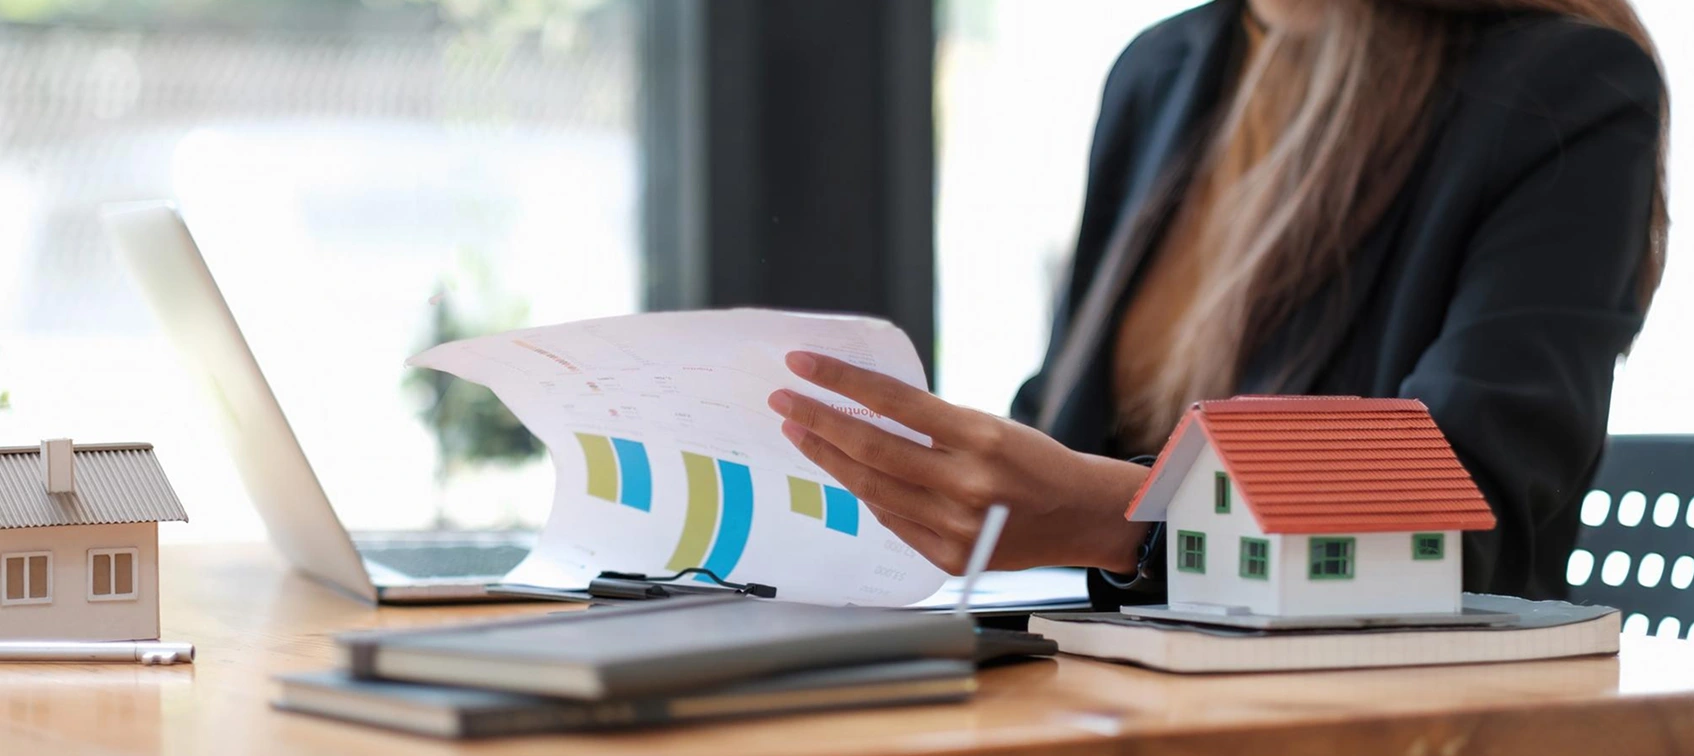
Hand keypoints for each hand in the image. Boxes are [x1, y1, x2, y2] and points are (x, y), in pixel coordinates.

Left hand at [768, 351, 1149, 574]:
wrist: (1081, 517)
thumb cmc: (1036, 462)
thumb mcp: (990, 426)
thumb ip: (931, 424)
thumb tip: (863, 410)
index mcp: (981, 438)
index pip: (893, 401)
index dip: (841, 381)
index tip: (803, 364)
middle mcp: (966, 483)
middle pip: (871, 447)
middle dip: (817, 419)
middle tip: (783, 399)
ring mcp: (954, 527)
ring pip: (871, 486)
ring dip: (828, 457)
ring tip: (799, 433)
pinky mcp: (948, 557)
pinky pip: (891, 520)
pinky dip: (865, 493)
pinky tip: (843, 472)